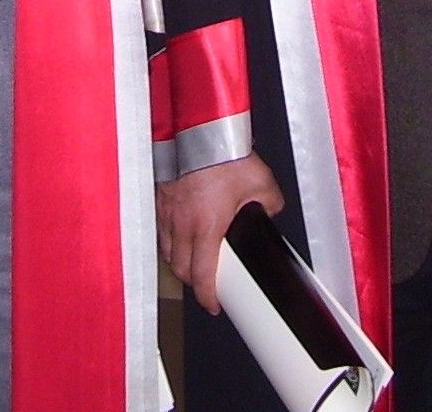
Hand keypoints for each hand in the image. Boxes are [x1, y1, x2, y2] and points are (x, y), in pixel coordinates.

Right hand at [156, 154, 284, 313]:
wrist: (197, 127)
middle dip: (195, 282)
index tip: (214, 304)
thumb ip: (269, 203)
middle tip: (208, 282)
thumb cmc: (222, 152)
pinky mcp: (159, 196)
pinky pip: (160, 229)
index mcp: (207, 226)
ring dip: (180, 261)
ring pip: (167, 251)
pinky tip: (180, 232)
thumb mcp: (261, 182)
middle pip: (181, 269)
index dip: (208, 297)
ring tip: (194, 259)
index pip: (202, 276)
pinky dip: (169, 239)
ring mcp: (167, 210)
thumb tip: (271, 210)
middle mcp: (182, 223)